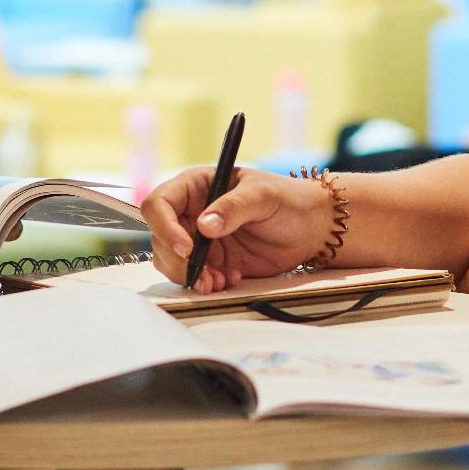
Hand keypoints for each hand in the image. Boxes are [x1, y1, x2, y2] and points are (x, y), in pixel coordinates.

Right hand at [142, 166, 330, 292]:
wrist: (308, 228)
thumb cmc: (287, 200)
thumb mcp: (262, 196)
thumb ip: (234, 207)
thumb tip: (205, 225)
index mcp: (196, 186)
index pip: (160, 204)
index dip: (165, 227)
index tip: (186, 248)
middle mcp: (191, 212)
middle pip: (160, 238)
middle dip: (178, 261)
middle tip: (204, 275)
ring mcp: (198, 238)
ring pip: (171, 261)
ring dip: (190, 276)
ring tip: (219, 280)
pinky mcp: (211, 260)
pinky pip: (193, 275)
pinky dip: (206, 283)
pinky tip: (230, 278)